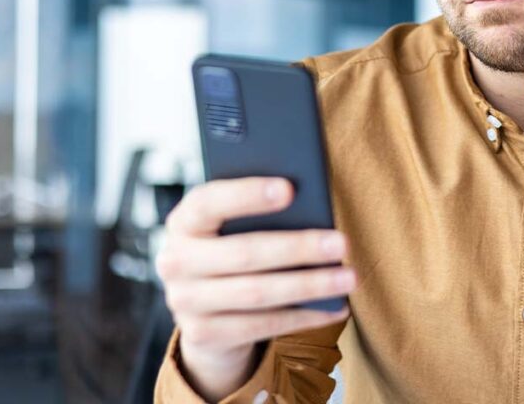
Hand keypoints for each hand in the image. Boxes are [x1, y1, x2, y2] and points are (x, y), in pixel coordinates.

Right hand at [156, 177, 353, 400]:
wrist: (205, 305)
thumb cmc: (235, 244)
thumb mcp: (234, 224)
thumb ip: (259, 211)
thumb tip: (311, 204)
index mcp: (184, 221)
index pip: (209, 202)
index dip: (248, 194)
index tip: (290, 188)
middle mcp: (175, 260)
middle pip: (244, 253)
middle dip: (298, 248)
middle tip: (342, 243)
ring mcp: (183, 301)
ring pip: (257, 293)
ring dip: (310, 285)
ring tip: (349, 277)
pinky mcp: (202, 334)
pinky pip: (262, 326)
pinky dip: (304, 316)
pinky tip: (336, 306)